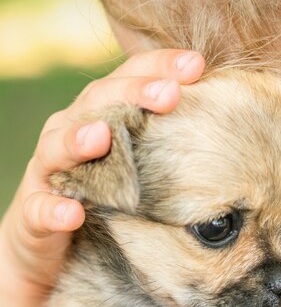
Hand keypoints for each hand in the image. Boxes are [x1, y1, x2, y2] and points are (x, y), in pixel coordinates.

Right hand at [0, 50, 204, 291]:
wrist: (48, 241)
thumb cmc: (102, 193)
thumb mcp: (134, 162)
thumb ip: (160, 139)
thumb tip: (219, 123)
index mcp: (98, 115)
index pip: (127, 79)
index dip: (158, 67)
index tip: (197, 65)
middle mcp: (69, 133)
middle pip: (96, 103)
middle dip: (131, 94)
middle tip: (169, 94)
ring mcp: (49, 172)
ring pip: (57, 147)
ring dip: (79, 139)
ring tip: (103, 137)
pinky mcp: (35, 212)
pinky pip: (41, 209)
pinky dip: (55, 210)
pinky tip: (73, 213)